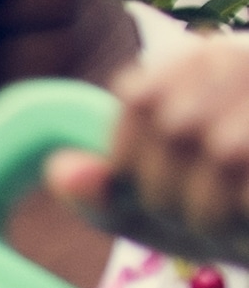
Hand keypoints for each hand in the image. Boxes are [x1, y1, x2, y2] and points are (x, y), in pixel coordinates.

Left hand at [57, 29, 248, 268]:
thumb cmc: (231, 211)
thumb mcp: (163, 207)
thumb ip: (108, 193)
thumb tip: (57, 171)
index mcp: (201, 62)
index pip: (140, 98)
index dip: (133, 161)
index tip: (152, 196)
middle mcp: (245, 58)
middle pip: (178, 127)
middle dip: (172, 197)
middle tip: (202, 223)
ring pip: (225, 150)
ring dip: (215, 214)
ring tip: (231, 229)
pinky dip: (245, 219)